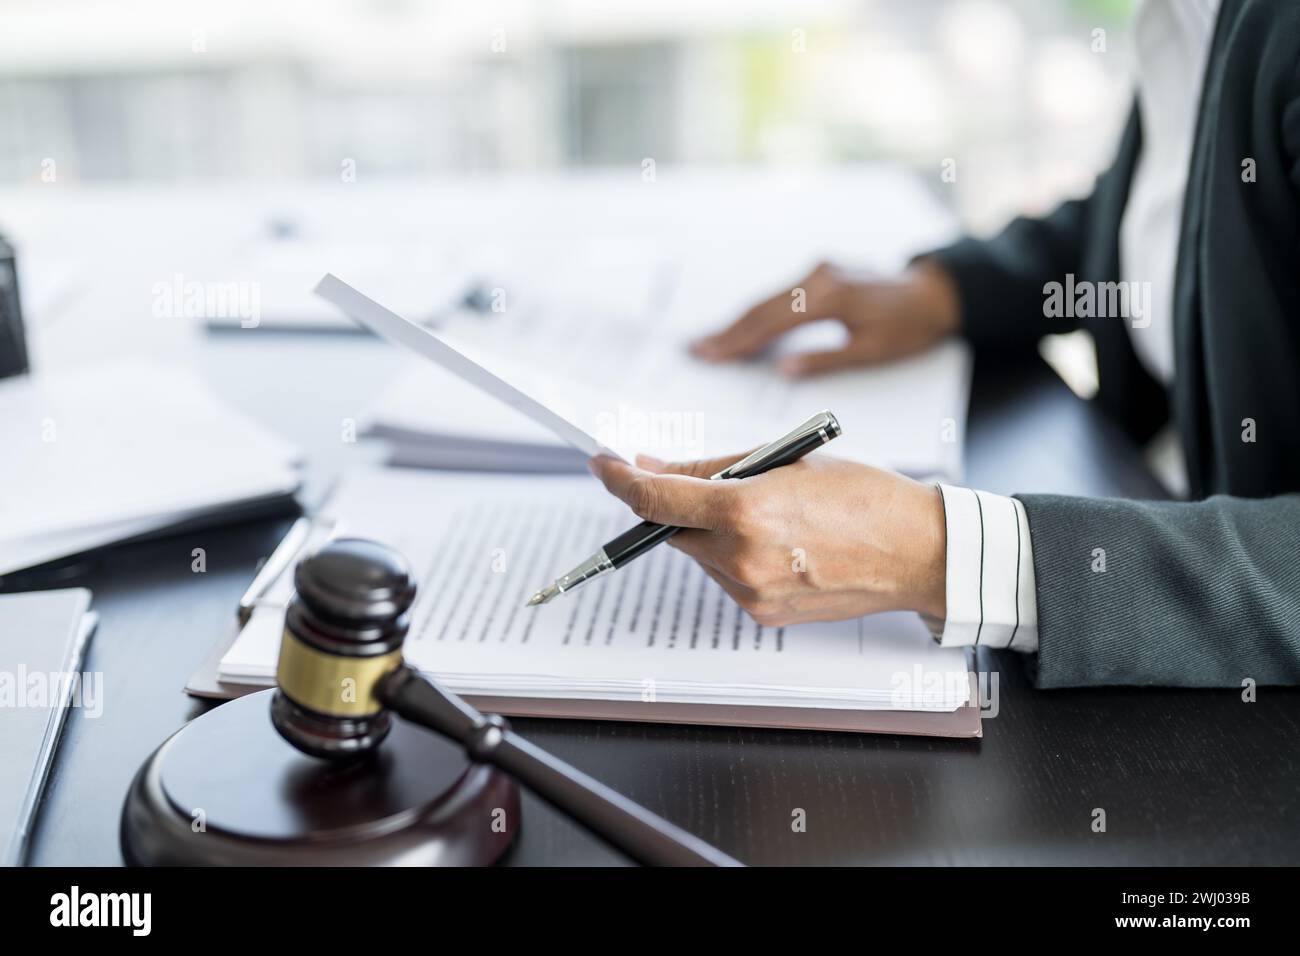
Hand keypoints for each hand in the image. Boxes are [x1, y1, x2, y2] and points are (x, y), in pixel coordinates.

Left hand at [589, 451, 947, 626]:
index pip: (655, 498)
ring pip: (699, 553)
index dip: (619, 478)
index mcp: (746, 509)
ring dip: (711, 530)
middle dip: (676, 503)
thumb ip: (711, 466)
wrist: (916, 552)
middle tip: (704, 481)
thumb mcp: (785, 460)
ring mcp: (750, 592)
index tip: (604, 463)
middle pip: (673, 528)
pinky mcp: (762, 614)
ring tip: (770, 514)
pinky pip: (725, 576)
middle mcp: (741, 558)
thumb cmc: (861, 494)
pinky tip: (780, 542)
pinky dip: (735, 554)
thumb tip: (652, 465)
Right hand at [691, 259, 960, 375]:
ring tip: (710, 341)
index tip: (709, 355)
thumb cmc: (908, 327)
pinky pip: (781, 295)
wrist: (933, 293)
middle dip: (727, 331)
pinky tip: (742, 326)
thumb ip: (824, 360)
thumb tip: (783, 371)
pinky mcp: (821, 272)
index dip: (737, 341)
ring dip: (739, 321)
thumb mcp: (870, 352)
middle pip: (761, 308)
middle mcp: (818, 277)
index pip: (771, 323)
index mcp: (829, 296)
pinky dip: (759, 313)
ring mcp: (819, 271)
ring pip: (768, 300)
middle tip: (695, 350)